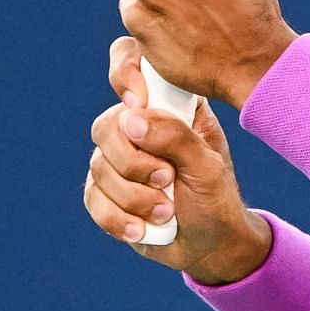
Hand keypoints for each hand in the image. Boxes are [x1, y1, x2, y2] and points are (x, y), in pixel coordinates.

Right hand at [84, 36, 273, 283]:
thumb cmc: (216, 199)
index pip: (132, 64)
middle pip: (106, 127)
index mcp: (169, 107)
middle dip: (134, 162)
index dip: (125, 74)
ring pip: (99, 167)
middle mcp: (138, 128)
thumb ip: (176, 138)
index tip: (138, 103)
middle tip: (167, 179)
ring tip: (167, 211)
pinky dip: (118, 219)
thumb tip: (132, 118)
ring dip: (134, 198)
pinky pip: (92, 199)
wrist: (210, 246)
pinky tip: (143, 230)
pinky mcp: (104, 191)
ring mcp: (118, 159)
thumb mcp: (209, 167)